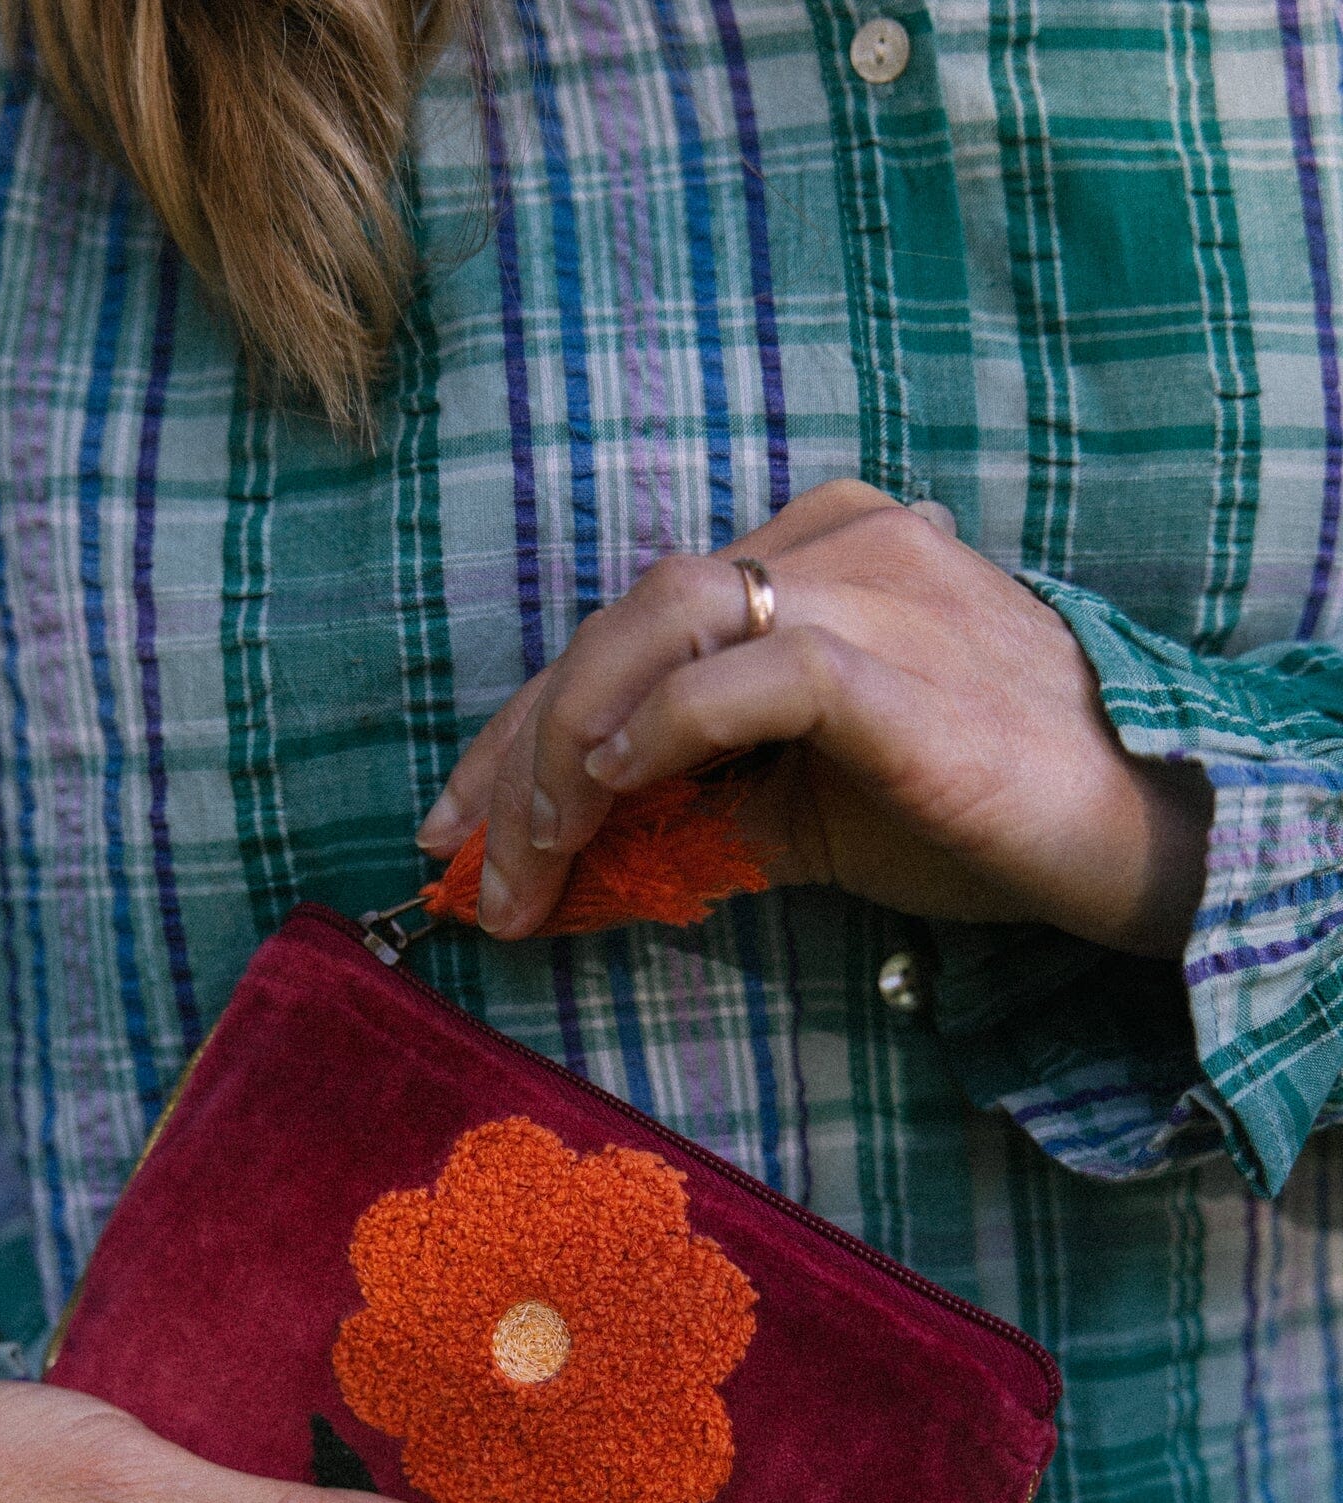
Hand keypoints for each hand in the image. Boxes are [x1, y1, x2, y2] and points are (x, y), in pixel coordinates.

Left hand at [419, 479, 1210, 956]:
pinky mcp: (894, 665)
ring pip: (663, 624)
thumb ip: (697, 805)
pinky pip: (751, 672)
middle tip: (474, 865)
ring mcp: (868, 589)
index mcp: (813, 556)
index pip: (631, 628)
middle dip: (521, 748)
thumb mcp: (805, 809)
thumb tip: (575, 861)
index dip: (525, 725)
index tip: (463, 825)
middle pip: (624, 617)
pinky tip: (610, 788)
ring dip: (567, 747)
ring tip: (530, 854)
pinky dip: (661, 727)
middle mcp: (833, 543)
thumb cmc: (976, 813)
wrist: (1132, 831)